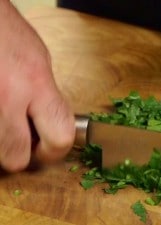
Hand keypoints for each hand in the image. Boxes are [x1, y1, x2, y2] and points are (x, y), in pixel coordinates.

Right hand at [0, 1, 74, 171]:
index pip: (59, 138)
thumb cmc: (7, 34)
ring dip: (0, 142)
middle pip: (15, 158)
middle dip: (19, 154)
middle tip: (20, 140)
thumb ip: (47, 97)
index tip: (48, 149)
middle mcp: (7, 97)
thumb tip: (49, 125)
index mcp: (36, 83)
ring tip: (4, 117)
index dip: (55, 151)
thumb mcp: (40, 62)